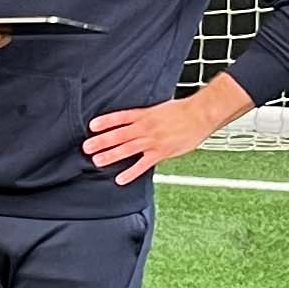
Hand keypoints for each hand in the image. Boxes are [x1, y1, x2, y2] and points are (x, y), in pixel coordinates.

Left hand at [85, 84, 245, 184]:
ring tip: (97, 161)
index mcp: (145, 114)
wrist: (201, 115)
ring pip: (127, 149)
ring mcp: (153, 140)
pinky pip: (143, 164)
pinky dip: (131, 172)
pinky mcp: (161, 152)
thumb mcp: (161, 108)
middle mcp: (146, 127)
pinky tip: (120, 179)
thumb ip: (146, 115)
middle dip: (101, 141)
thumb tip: (135, 120)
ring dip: (111, 155)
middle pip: (119, 134)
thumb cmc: (183, 111)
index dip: (105, 122)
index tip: (92, 126)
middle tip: (87, 147)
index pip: (121, 117)